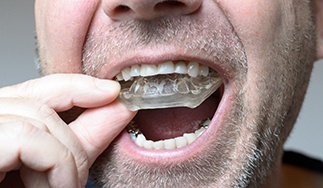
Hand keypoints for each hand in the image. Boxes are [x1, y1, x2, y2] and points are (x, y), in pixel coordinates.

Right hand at [0, 74, 135, 186]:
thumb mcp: (48, 172)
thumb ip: (79, 141)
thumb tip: (117, 111)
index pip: (38, 89)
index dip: (77, 86)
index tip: (112, 92)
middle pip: (39, 101)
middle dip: (74, 138)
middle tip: (78, 178)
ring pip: (37, 118)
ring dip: (64, 158)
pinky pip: (26, 137)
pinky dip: (53, 163)